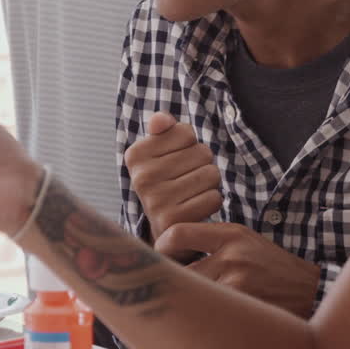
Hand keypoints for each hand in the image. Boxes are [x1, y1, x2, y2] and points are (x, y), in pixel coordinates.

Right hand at [124, 111, 221, 243]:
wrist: (162, 228)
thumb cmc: (166, 180)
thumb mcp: (158, 151)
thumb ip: (162, 128)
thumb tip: (162, 121)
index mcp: (135, 155)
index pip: (186, 132)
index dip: (190, 144)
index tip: (175, 159)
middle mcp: (141, 177)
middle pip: (202, 153)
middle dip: (202, 164)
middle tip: (186, 178)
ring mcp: (156, 201)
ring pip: (211, 174)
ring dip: (209, 183)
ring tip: (191, 192)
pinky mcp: (174, 221)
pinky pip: (214, 197)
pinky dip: (211, 201)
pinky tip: (196, 206)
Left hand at [156, 222, 320, 317]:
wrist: (310, 288)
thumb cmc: (269, 264)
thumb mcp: (244, 239)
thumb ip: (211, 240)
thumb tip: (168, 245)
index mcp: (230, 234)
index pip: (178, 233)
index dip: (161, 245)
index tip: (160, 254)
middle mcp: (233, 255)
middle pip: (182, 270)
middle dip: (177, 279)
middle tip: (175, 283)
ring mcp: (239, 281)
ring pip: (196, 292)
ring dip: (194, 297)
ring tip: (199, 297)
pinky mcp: (245, 304)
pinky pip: (213, 308)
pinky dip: (210, 309)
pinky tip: (216, 309)